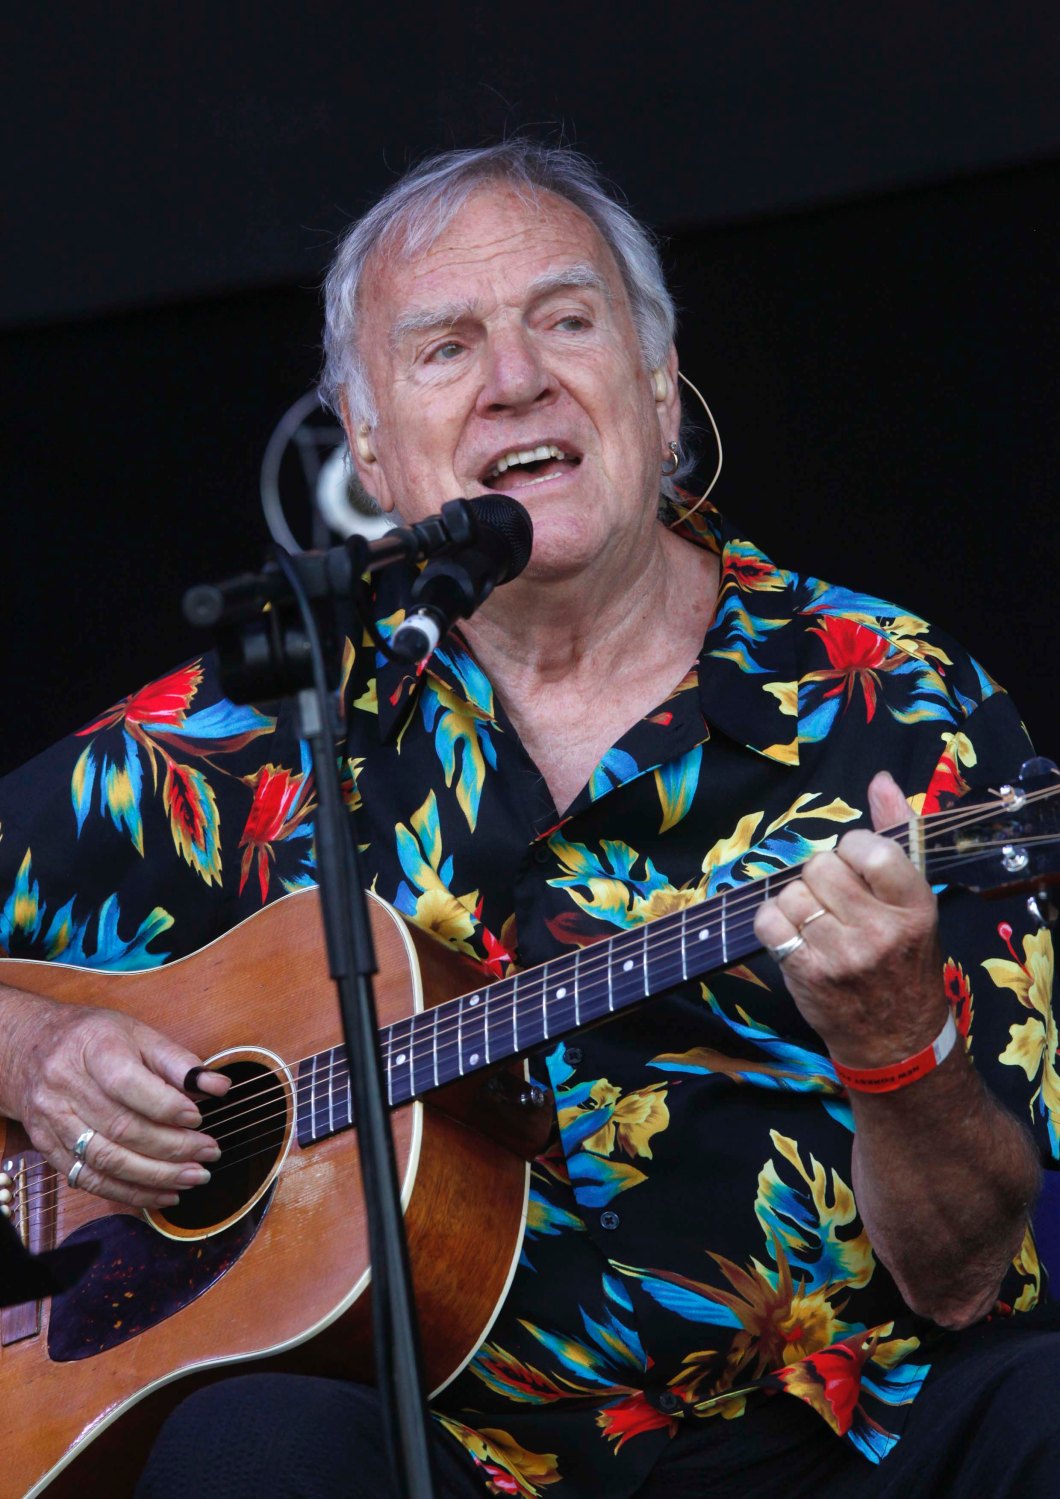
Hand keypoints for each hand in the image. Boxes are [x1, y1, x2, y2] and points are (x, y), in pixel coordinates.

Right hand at [2, 988, 229, 1208]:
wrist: (32, 1048)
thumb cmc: (94, 1039)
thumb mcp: (138, 1034)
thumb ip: (178, 1062)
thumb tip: (219, 1086)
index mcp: (93, 1050)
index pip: (128, 1084)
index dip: (166, 1106)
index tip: (198, 1119)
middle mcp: (66, 1087)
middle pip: (122, 1128)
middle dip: (172, 1148)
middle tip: (209, 1153)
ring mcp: (53, 1120)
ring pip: (106, 1160)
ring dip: (155, 1176)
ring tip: (193, 1178)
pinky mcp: (48, 1147)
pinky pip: (89, 1179)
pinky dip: (129, 1192)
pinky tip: (161, 1194)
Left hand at [754, 770, 948, 1067]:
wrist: (895, 1038)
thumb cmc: (903, 959)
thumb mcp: (915, 900)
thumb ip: (896, 835)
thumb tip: (880, 781)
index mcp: (914, 906)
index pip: (868, 848)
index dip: (850, 850)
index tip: (855, 867)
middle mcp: (880, 931)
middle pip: (820, 866)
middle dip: (820, 876)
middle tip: (834, 900)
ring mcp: (842, 955)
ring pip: (791, 893)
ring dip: (796, 901)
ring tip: (818, 921)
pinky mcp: (807, 974)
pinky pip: (767, 921)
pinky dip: (772, 922)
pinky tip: (793, 935)